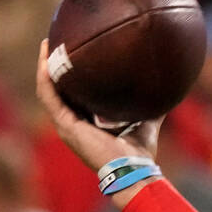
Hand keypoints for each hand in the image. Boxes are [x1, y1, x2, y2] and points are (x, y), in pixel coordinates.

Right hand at [35, 39, 162, 180]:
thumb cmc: (140, 154)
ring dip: (46, 66)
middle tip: (57, 41)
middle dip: (55, 65)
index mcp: (87, 122)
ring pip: (48, 89)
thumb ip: (151, 106)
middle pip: (58, 89)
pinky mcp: (65, 126)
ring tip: (47, 44)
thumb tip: (166, 89)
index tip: (75, 52)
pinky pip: (49, 97)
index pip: (74, 93)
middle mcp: (73, 123)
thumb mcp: (146, 122)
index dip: (72, 74)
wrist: (134, 171)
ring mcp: (66, 125)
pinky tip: (45, 60)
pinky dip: (45, 78)